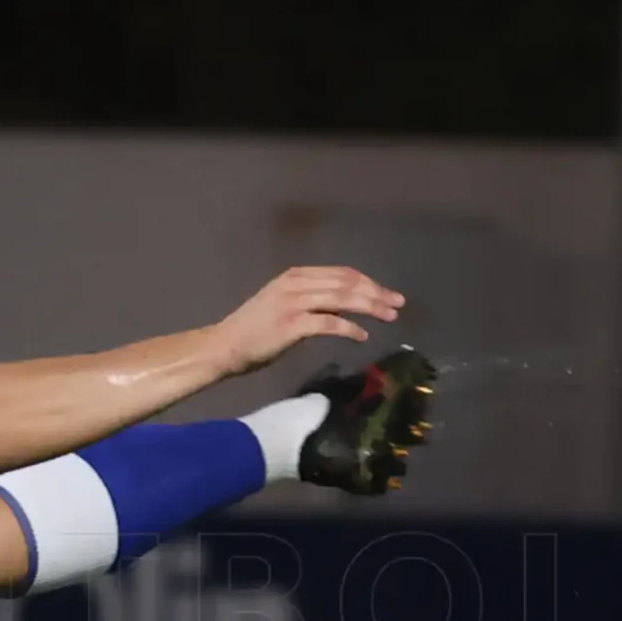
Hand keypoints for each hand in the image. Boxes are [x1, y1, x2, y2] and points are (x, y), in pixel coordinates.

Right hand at [215, 266, 404, 373]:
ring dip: (370, 307)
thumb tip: (343, 308)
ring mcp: (294, 303)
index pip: (342, 273)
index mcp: (296, 275)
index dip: (369, 282)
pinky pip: (330, 324)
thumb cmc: (253, 330)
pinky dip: (349, 329)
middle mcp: (297, 283)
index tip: (388, 294)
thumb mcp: (283, 304)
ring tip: (388, 317)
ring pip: (342, 299)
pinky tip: (362, 336)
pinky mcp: (292, 325)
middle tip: (397, 305)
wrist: (223, 346)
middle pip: (347, 283)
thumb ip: (312, 300)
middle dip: (376, 293)